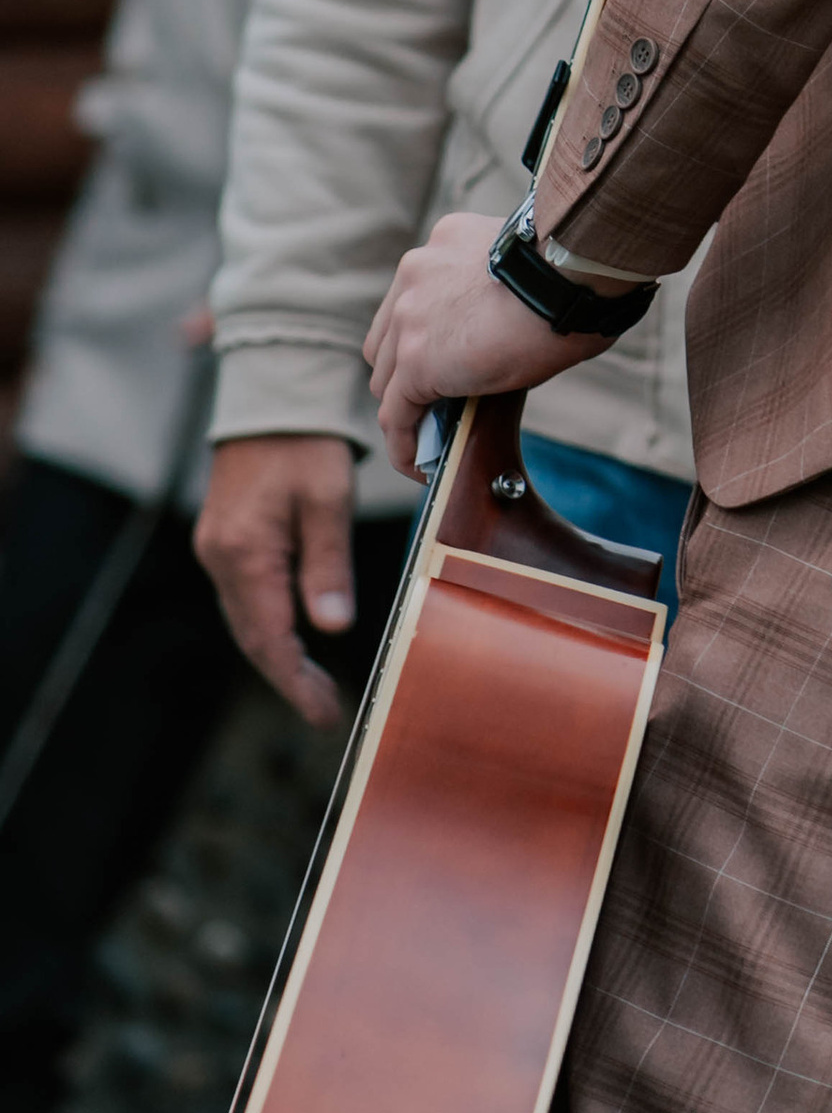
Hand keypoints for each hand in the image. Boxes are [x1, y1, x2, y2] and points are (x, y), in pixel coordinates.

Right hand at [195, 432, 360, 728]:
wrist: (272, 398)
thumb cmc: (306, 445)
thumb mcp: (328, 502)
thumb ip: (328, 567)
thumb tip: (332, 628)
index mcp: (245, 553)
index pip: (269, 638)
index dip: (296, 683)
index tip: (325, 714)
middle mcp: (220, 557)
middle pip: (252, 637)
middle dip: (288, 677)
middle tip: (326, 710)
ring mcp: (218, 549)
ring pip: (246, 620)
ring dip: (278, 655)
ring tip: (315, 686)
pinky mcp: (226, 540)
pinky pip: (245, 597)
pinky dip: (269, 626)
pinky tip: (294, 639)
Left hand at [363, 211, 601, 476]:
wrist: (571, 274)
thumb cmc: (576, 271)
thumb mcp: (528, 269)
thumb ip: (503, 294)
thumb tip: (518, 332)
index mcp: (444, 245)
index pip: (415, 299)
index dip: (424, 335)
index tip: (445, 358)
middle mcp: (416, 274)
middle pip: (390, 338)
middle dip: (406, 371)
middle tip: (436, 400)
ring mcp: (409, 319)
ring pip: (388, 379)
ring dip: (407, 406)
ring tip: (430, 437)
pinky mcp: (417, 363)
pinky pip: (397, 415)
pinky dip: (405, 443)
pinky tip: (420, 465)